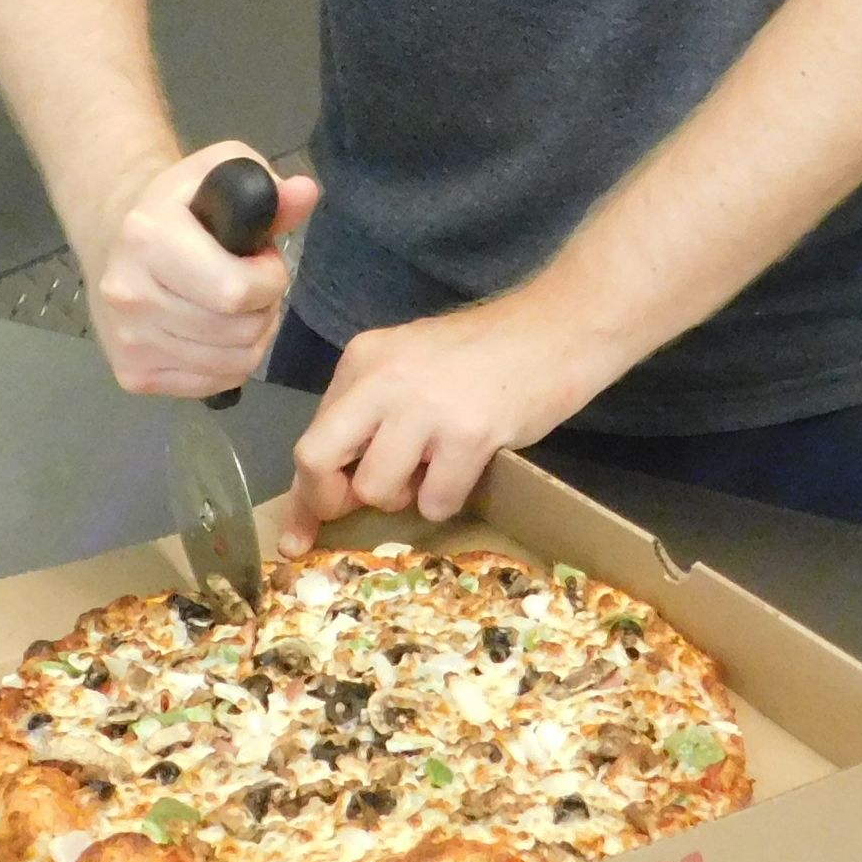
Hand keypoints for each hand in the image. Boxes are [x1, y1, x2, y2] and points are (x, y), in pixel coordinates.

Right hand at [80, 144, 318, 398]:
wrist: (114, 238)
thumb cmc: (182, 206)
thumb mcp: (221, 173)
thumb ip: (268, 187)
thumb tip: (306, 193)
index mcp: (147, 237)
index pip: (235, 292)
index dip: (269, 279)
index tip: (263, 259)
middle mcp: (129, 294)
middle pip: (239, 333)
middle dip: (263, 308)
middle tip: (251, 285)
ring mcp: (127, 340)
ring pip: (232, 365)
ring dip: (251, 338)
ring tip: (236, 307)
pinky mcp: (132, 374)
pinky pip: (212, 384)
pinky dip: (229, 364)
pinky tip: (217, 332)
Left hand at [280, 295, 605, 555]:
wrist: (560, 327)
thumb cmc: (488, 353)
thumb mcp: (412, 366)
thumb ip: (371, 412)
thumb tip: (334, 482)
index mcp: (363, 360)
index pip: (312, 435)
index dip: (305, 494)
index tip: (301, 534)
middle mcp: (382, 378)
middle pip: (316, 460)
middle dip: (330, 501)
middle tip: (362, 508)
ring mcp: (424, 406)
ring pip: (376, 489)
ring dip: (405, 498)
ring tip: (436, 469)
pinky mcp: (468, 432)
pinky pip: (436, 501)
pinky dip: (448, 500)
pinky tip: (470, 466)